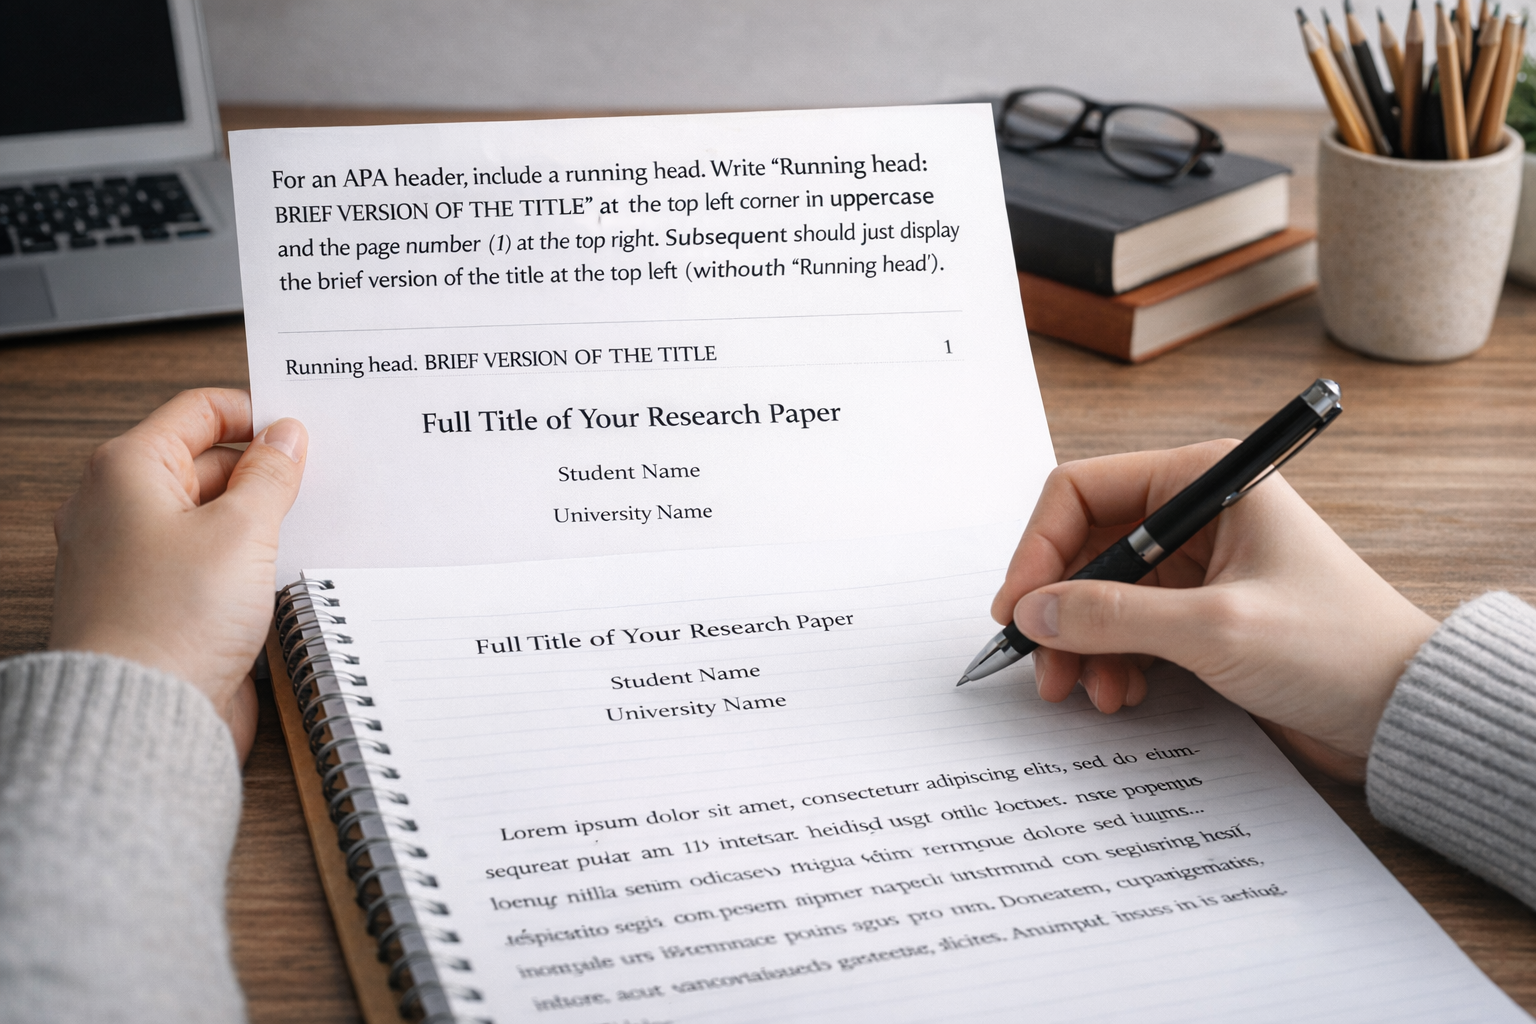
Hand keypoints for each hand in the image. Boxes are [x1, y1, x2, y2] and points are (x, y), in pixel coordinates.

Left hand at [50, 389, 307, 761]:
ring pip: (211, 516)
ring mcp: (137, 557)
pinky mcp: (159, 601)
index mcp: (127, 470)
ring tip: (302, 531)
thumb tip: (285, 436)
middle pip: (206, 463)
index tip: (302, 430)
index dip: (256, 413)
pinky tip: (281, 572)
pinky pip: (208, 562)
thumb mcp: (241, 529)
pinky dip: (245, 560)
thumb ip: (271, 475)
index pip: (199, 411)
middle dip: (263, 472)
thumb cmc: (170, 621)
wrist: (142, 714)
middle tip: (314, 485)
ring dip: (258, 521)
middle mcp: (121, 507)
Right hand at [991, 441, 1438, 782]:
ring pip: (1100, 595)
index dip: (1038, 549)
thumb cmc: (1337, 650)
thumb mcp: (1214, 630)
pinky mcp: (1201, 616)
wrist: (1406, 714)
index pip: (1082, 491)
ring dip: (1083, 645)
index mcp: (1205, 481)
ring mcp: (1197, 567)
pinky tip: (1123, 694)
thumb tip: (1030, 612)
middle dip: (1058, 610)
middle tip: (1044, 670)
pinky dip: (1112, 661)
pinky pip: (1128, 629)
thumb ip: (1112, 616)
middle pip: (1084, 548)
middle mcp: (1195, 514)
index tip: (1016, 610)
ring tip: (1089, 693)